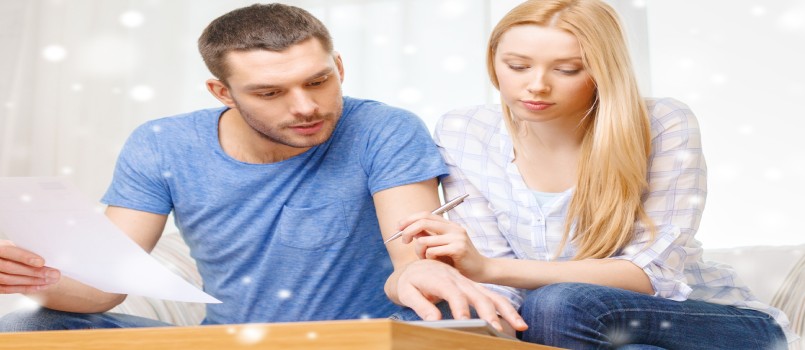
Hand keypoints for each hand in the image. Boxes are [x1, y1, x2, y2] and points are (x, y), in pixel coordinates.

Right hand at [0, 240, 59, 293]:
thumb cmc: (9, 251)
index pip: (8, 251)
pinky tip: (40, 286)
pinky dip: (26, 288)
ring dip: (33, 281)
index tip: (42, 262)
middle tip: (54, 274)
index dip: (25, 257)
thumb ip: (23, 250)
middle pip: (11, 268)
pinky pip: (8, 289)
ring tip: (50, 281)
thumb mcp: (13, 245)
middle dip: (34, 272)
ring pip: (10, 280)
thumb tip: (45, 257)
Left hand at [394, 259, 526, 331]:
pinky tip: (515, 321)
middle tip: (495, 328)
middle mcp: (457, 279)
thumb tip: (435, 320)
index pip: (453, 293)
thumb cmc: (409, 282)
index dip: (459, 307)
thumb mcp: (406, 292)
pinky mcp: (472, 287)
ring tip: (520, 326)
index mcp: (439, 278)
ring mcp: (467, 283)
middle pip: (477, 294)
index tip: (464, 321)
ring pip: (491, 295)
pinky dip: (505, 308)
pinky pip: (492, 296)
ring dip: (506, 310)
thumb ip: (420, 305)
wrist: (413, 267)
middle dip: (488, 311)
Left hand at [398, 212, 488, 280]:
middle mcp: (454, 228)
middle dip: (408, 230)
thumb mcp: (441, 246)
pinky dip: (428, 258)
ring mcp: (457, 237)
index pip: (425, 214)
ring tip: (424, 259)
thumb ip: (428, 237)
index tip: (398, 227)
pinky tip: (435, 263)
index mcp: (449, 225)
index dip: (409, 219)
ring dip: (418, 251)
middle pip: (423, 221)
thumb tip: (410, 230)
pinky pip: (432, 251)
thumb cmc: (459, 261)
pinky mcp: (459, 248)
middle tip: (403, 241)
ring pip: (425, 239)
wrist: (482, 271)